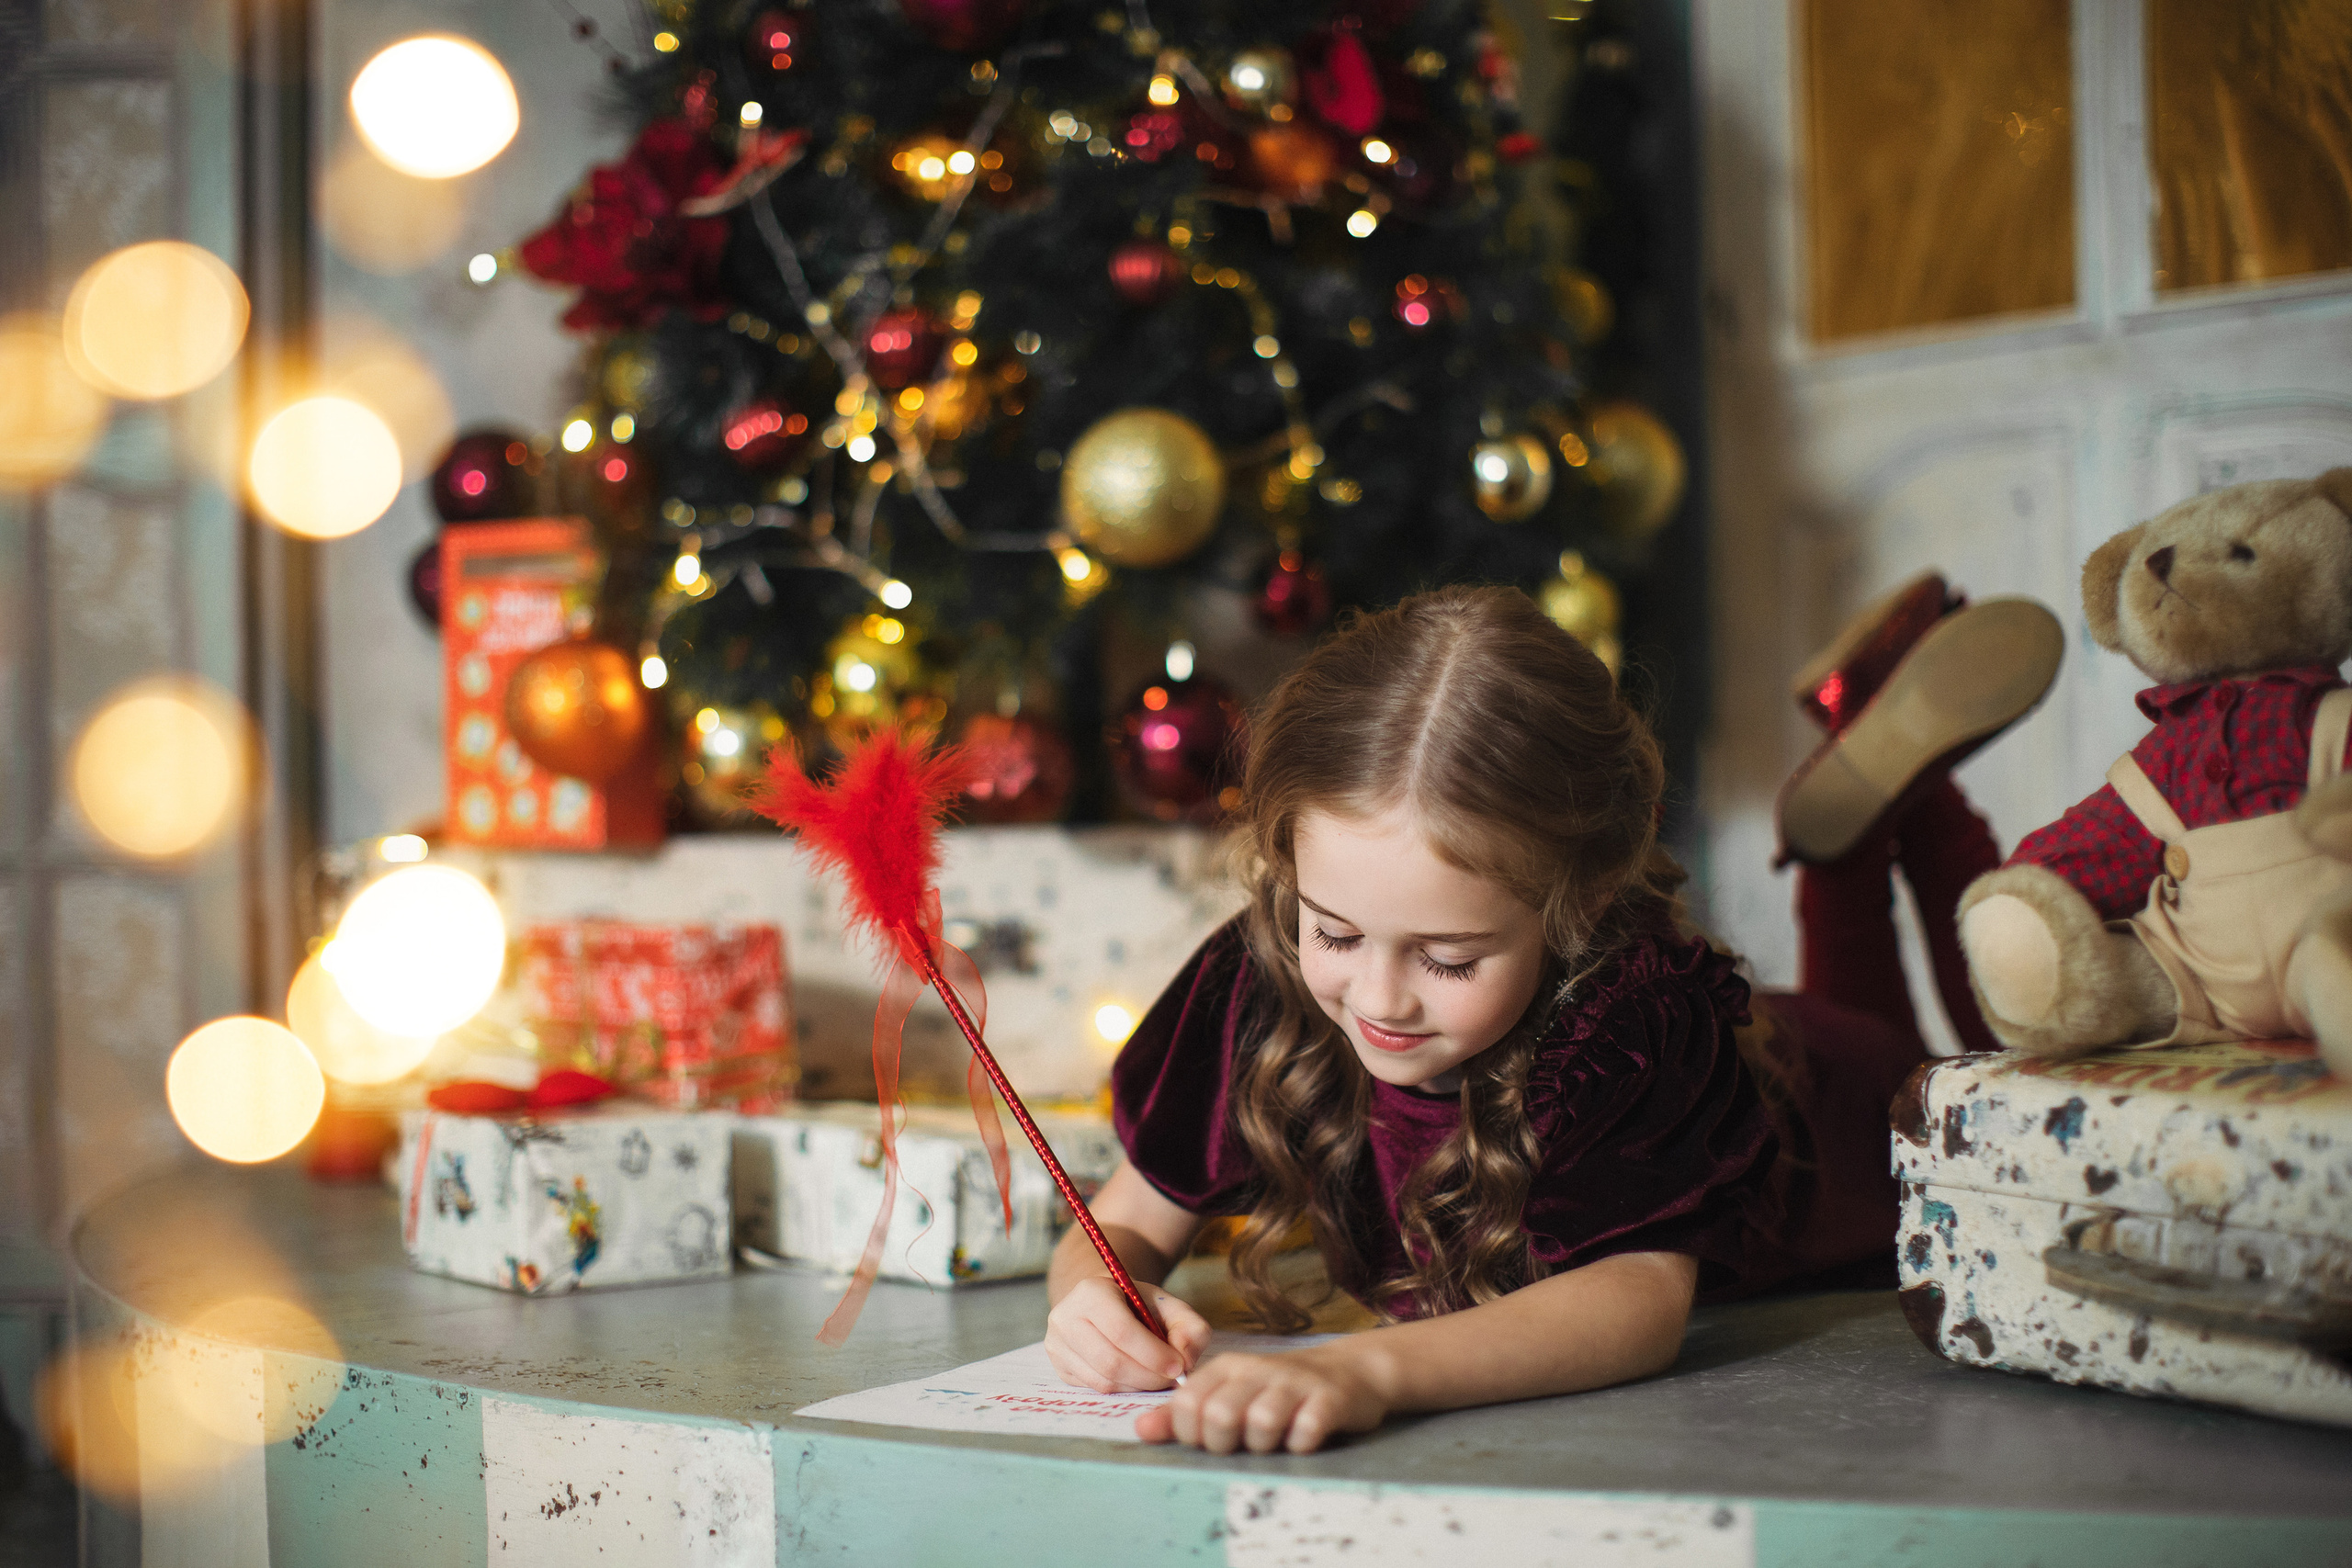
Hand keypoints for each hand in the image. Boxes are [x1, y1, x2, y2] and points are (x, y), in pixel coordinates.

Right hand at [1045, 1277, 1209, 1392]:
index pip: (1120, 1330)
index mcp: (1091, 1291)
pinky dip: (1123, 1389)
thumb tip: (1185, 1362)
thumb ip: (1189, 1327)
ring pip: (1103, 1380)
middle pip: (1110, 1360)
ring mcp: (1057, 1344)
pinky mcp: (1059, 1367)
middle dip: (1148, 1376)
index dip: (1152, 1354)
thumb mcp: (1169, 1305)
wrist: (1105, 1304)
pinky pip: (1095, 1389)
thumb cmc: (1138, 1305)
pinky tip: (1137, 1378)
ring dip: (1138, 1386)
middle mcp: (1066, 1317)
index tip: (1178, 1366)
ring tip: (1157, 1377)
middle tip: (1172, 1378)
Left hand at [1136, 1345, 1387, 1454]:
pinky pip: (1307, 1429)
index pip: (1187, 1403)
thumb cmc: (1278, 1390)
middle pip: (1219, 1415)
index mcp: (1228, 1368)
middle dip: (1223, 1443)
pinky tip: (1302, 1438)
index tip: (1206, 1438)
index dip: (1188, 1433)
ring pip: (1261, 1422)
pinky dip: (1301, 1443)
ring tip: (1272, 1441)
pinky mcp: (1328, 1399)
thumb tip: (1140, 1430)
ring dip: (1263, 1445)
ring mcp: (1295, 1383)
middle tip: (1239, 1443)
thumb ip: (1184, 1414)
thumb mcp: (1229, 1393)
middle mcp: (1258, 1371)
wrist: (1348, 1370)